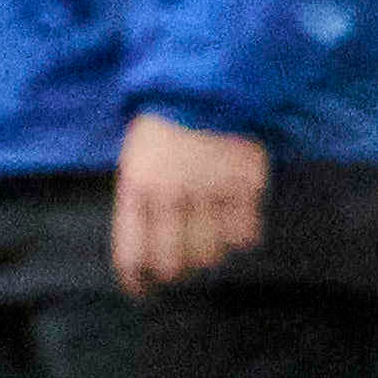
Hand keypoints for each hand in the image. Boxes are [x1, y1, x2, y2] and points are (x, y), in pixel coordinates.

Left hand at [111, 111, 268, 292]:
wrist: (205, 86)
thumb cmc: (164, 125)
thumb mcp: (135, 158)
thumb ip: (139, 200)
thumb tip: (146, 250)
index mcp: (137, 186)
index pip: (132, 251)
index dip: (136, 279)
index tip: (142, 291)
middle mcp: (172, 194)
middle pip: (174, 262)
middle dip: (175, 272)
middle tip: (180, 269)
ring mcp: (210, 190)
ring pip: (210, 254)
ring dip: (209, 256)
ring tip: (208, 244)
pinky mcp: (245, 185)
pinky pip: (244, 234)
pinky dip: (240, 237)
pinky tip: (234, 224)